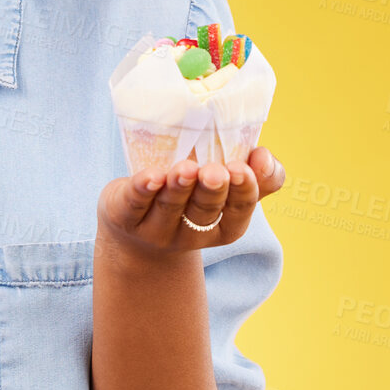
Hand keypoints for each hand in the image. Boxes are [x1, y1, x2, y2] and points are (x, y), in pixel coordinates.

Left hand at [96, 146, 285, 261]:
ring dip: (179, 188)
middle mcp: (191, 233)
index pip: (238, 213)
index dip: (243, 192)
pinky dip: (142, 189)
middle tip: (215, 172)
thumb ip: (256, 173)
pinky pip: (135, 204)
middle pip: (204, 212)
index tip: (241, 169)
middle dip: (211, 191)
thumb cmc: (191, 194)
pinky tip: (150, 176)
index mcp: (223, 226)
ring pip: (170, 208)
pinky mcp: (126, 216)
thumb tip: (264, 156)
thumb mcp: (225, 186)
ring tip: (185, 168)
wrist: (135, 225)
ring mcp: (156, 230)